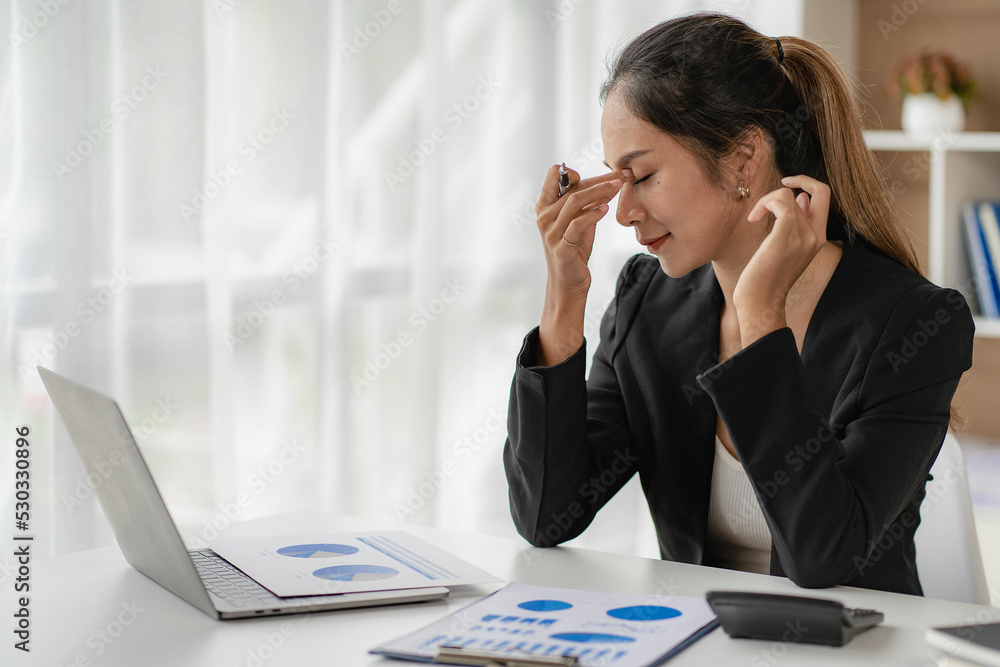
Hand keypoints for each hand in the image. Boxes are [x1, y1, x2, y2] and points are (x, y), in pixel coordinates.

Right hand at [535, 165, 622, 299]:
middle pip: (572, 188)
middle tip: (621, 177)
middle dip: (600, 180)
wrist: (568, 284)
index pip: (553, 175)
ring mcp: (551, 233)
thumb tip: (606, 183)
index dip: (574, 170)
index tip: (597, 175)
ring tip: (617, 188)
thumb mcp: (577, 223)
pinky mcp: (562, 247)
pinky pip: (578, 224)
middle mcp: (544, 218)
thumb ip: (585, 205)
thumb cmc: (574, 252)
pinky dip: (594, 214)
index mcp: (544, 207)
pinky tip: (606, 209)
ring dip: (600, 192)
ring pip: (576, 202)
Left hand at [734, 174, 830, 344]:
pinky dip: (764, 203)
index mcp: (818, 237)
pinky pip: (781, 202)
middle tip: (774, 193)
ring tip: (755, 217)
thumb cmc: (766, 278)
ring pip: (788, 195)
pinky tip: (754, 218)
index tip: (786, 185)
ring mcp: (803, 237)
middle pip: (820, 189)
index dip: (807, 184)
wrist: (760, 304)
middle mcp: (816, 236)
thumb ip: (796, 223)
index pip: (825, 196)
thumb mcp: (785, 248)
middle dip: (798, 179)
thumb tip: (800, 198)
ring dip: (766, 199)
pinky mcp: (784, 238)